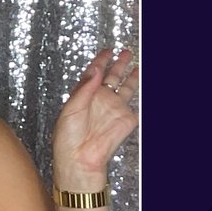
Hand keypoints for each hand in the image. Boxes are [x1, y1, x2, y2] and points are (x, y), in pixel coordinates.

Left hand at [49, 47, 139, 188]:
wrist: (80, 159)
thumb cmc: (68, 139)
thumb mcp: (71, 109)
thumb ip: (85, 88)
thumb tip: (96, 68)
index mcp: (85, 96)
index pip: (94, 74)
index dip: (100, 61)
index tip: (106, 51)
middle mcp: (101, 101)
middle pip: (112, 77)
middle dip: (118, 64)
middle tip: (124, 52)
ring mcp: (115, 109)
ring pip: (126, 87)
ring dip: (131, 75)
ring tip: (135, 62)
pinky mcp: (127, 120)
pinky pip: (137, 105)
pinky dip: (142, 95)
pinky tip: (142, 84)